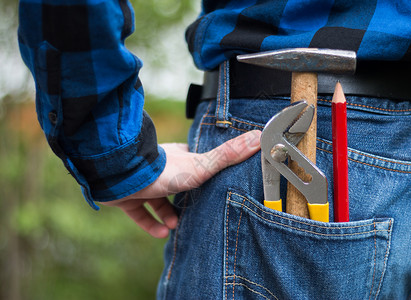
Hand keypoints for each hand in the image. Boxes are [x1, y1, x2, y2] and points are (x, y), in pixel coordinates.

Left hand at [101, 130, 261, 237]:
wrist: (122, 176)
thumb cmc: (164, 169)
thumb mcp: (201, 165)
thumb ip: (227, 156)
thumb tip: (258, 137)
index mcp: (178, 159)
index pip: (193, 163)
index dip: (202, 173)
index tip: (210, 185)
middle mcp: (160, 170)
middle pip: (175, 184)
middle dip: (184, 200)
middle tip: (194, 213)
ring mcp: (142, 183)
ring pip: (156, 200)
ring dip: (168, 214)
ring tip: (175, 227)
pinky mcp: (127, 197)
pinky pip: (139, 212)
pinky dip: (150, 223)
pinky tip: (160, 233)